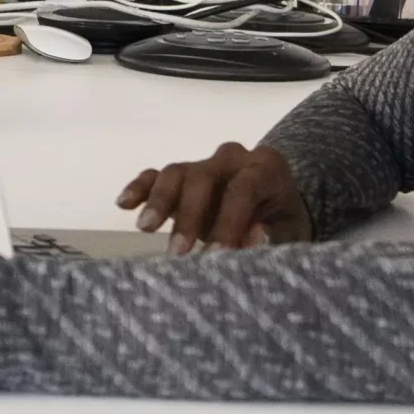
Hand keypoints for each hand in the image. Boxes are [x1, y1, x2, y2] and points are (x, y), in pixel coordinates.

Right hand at [116, 142, 310, 252]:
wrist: (275, 208)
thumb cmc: (283, 224)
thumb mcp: (290, 233)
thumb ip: (273, 237)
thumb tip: (253, 237)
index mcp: (265, 168)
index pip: (243, 188)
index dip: (229, 221)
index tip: (216, 255)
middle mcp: (232, 158)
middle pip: (203, 177)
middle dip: (188, 215)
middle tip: (177, 252)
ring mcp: (204, 163)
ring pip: (176, 172)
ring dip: (159, 200)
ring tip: (146, 228)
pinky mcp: (182, 175)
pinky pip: (156, 174)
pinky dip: (140, 188)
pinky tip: (124, 204)